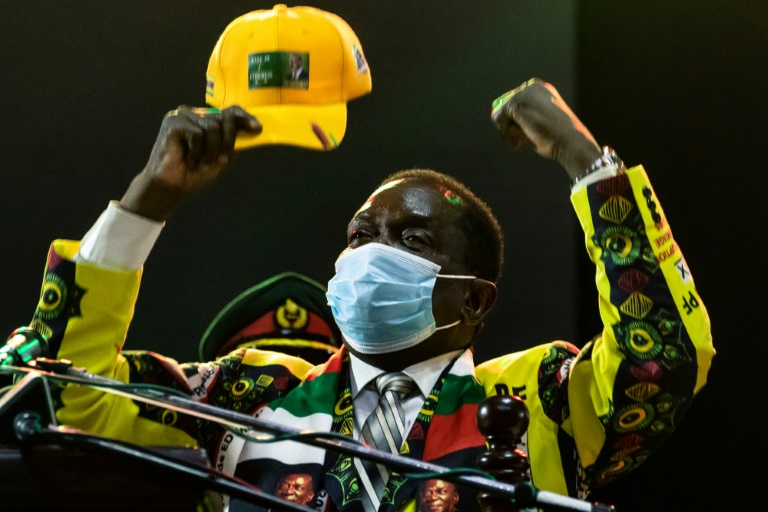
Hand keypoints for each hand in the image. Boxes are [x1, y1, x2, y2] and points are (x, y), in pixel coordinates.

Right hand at [120, 105, 261, 220]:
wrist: (174, 187)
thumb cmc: (195, 173)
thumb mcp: (222, 157)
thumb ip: (235, 142)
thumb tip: (254, 129)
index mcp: (207, 120)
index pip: (230, 111)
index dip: (245, 117)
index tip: (257, 128)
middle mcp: (196, 115)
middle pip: (224, 117)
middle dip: (227, 141)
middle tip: (218, 159)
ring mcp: (184, 116)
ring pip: (212, 126)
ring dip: (211, 150)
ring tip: (200, 161)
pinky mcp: (173, 122)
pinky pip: (197, 134)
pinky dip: (197, 150)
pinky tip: (188, 158)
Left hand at [492, 78, 601, 180]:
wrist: (571, 141)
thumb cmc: (557, 138)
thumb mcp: (539, 123)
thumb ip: (521, 117)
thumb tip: (495, 114)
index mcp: (540, 89)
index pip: (512, 105)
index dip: (516, 124)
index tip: (533, 132)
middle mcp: (531, 86)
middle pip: (504, 109)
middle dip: (512, 126)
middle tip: (530, 136)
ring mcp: (523, 92)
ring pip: (500, 114)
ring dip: (510, 131)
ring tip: (529, 137)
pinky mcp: (516, 101)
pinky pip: (497, 119)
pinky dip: (506, 132)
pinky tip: (524, 135)